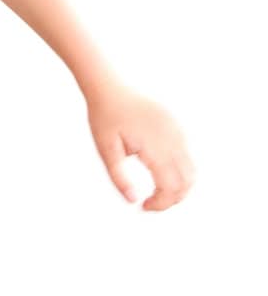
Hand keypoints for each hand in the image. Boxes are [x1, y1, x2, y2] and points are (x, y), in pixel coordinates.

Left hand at [85, 82, 194, 210]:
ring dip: (179, 186)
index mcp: (155, 147)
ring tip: (157, 190)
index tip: (144, 207)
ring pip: (191, 170)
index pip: (171, 187)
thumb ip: (118, 176)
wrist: (109, 88)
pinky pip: (187, 155)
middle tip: (151, 203)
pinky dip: (180, 170)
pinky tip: (159, 171)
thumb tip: (132, 201)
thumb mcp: (105, 149)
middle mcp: (172, 139)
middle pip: (187, 182)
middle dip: (172, 198)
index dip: (161, 204)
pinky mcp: (177, 126)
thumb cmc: (105, 118)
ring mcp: (177, 132)